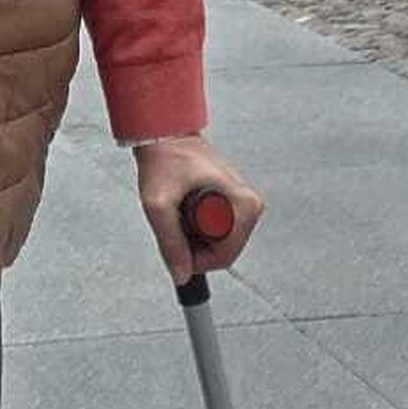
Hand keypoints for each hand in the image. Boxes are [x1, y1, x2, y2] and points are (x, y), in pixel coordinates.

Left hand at [133, 137, 263, 289]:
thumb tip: (181, 274)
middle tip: (174, 220)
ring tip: (178, 209)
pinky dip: (195, 227)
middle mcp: (249, 203)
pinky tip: (184, 207)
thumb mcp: (158, 204)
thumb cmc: (165, 157)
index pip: (225, 256)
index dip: (196, 258)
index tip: (176, 242)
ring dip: (193, 236)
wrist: (164, 133)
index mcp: (243, 204)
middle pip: (223, 252)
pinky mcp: (232, 202)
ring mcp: (241, 203)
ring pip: (218, 244)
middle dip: (194, 246)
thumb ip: (170, 242)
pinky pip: (215, 231)